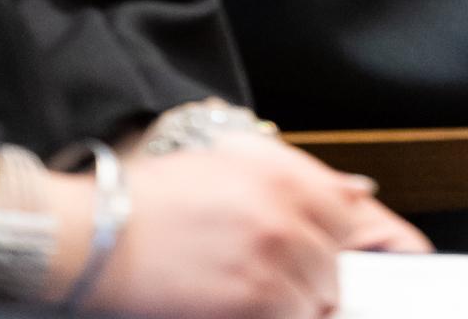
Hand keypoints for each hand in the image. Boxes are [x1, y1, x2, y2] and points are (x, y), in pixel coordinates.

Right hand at [42, 132, 423, 317]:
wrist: (102, 232)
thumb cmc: (156, 198)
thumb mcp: (233, 163)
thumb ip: (301, 178)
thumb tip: (360, 194)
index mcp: (286, 172)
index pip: (348, 212)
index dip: (355, 241)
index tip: (365, 261)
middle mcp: (289, 211)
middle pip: (336, 259)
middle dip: (318, 277)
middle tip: (286, 286)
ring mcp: (275, 257)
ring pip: (320, 297)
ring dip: (300, 306)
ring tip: (263, 301)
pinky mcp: (255, 298)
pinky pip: (295, 318)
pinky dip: (284, 318)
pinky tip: (253, 311)